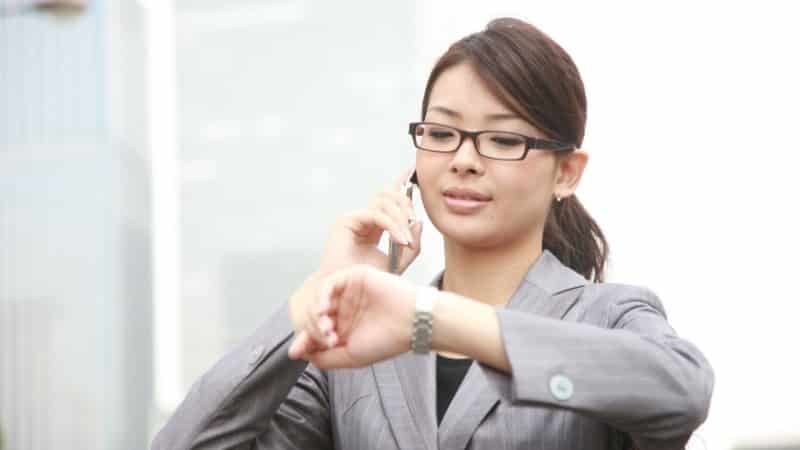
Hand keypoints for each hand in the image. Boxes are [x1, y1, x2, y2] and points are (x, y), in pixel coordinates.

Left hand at [287, 265, 416, 367]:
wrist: (412, 323)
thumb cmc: (387, 340)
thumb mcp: (350, 357)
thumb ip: (323, 358)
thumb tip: (296, 353)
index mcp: (342, 327)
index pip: (313, 331)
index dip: (303, 341)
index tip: (297, 351)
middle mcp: (342, 309)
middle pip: (311, 316)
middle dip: (313, 331)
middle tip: (328, 340)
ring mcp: (347, 293)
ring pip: (316, 300)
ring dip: (315, 317)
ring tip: (327, 329)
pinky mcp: (353, 277)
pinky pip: (327, 284)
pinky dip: (321, 297)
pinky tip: (324, 311)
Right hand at [289, 170, 421, 331]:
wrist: (347, 293)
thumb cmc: (368, 280)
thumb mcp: (398, 262)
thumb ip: (412, 245)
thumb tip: (418, 222)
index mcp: (376, 224)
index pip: (389, 198)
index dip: (399, 181)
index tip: (411, 170)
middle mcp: (365, 218)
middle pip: (388, 194)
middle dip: (406, 203)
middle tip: (414, 222)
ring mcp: (354, 217)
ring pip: (383, 201)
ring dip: (400, 218)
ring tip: (406, 239)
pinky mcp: (346, 220)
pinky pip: (376, 214)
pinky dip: (392, 226)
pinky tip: (400, 240)